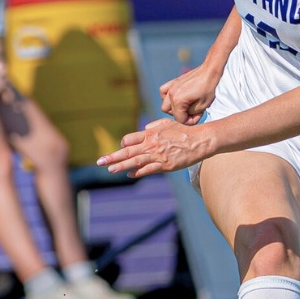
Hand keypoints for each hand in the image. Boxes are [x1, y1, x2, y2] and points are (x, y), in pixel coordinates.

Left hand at [98, 118, 213, 177]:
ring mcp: (157, 155)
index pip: (129, 139)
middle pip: (127, 151)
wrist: (200, 140)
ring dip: (120, 166)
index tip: (120, 149)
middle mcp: (151, 144)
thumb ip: (154, 126)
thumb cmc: (185, 131)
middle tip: (99, 162)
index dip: (123, 145)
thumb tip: (143, 130)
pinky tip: (129, 175)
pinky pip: (148, 170)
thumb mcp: (168, 123)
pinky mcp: (165, 165)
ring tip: (110, 170)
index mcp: (150, 133)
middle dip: (112, 157)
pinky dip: (137, 172)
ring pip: (134, 162)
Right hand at [160, 63, 220, 123]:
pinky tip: (176, 98)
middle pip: (171, 113)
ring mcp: (171, 87)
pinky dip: (167, 98)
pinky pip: (163, 92)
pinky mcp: (173, 82)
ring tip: (185, 106)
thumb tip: (186, 116)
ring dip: (174, 108)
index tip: (199, 115)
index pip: (180, 119)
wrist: (209, 71)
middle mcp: (171, 94)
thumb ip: (191, 114)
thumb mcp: (202, 106)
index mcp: (178, 100)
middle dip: (183, 116)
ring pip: (165, 105)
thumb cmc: (208, 88)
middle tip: (194, 112)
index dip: (190, 121)